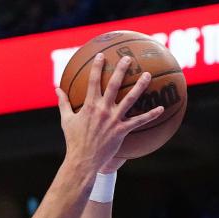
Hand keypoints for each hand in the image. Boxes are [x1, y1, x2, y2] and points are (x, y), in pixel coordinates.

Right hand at [57, 55, 163, 174]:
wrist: (82, 161)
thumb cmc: (73, 141)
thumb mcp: (66, 120)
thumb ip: (63, 103)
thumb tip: (57, 89)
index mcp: (90, 105)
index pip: (94, 81)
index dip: (97, 67)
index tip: (101, 55)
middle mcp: (103, 109)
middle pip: (114, 85)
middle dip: (121, 69)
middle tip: (128, 58)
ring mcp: (113, 120)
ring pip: (130, 99)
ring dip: (140, 86)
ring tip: (147, 75)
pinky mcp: (121, 131)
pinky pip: (138, 121)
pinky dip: (150, 115)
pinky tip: (161, 109)